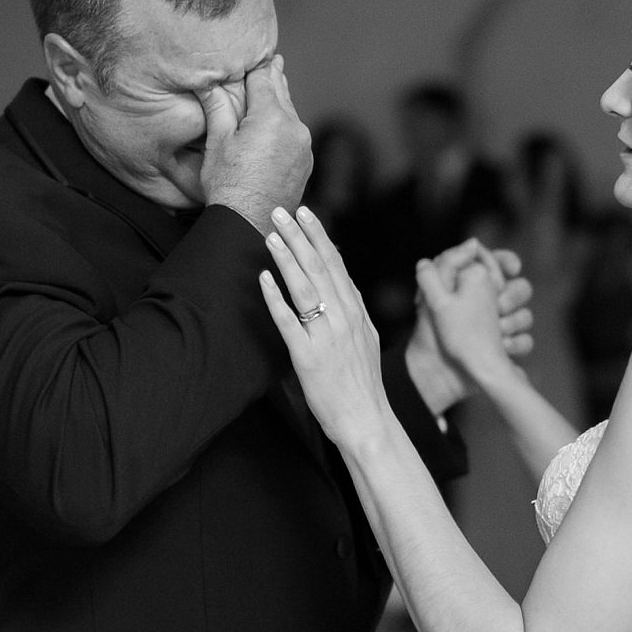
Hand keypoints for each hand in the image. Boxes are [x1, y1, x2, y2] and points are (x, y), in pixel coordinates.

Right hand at [202, 56, 312, 232]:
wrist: (250, 224)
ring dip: (280, 103)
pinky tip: (277, 126)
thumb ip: (217, 106)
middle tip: (274, 60)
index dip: (257, 64)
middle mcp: (294, 128)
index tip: (259, 52)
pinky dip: (285, 126)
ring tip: (274, 90)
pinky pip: (295, 135)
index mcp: (272, 117)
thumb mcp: (218, 141)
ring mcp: (303, 147)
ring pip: (290, 114)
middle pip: (282, 93)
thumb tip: (207, 81)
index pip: (263, 78)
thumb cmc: (230, 186)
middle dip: (274, 78)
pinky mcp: (305, 163)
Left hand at [260, 204, 391, 454]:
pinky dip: (276, 298)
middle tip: (280, 210)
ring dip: (287, 257)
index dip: (319, 237)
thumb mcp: (365, 340)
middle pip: (319, 268)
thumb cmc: (362, 385)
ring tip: (271, 234)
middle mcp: (343, 318)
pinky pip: (289, 322)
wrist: (367, 420)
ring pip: (305, 287)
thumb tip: (341, 288)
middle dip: (299, 236)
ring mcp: (326, 336)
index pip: (336, 265)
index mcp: (356, 312)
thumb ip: (352, 312)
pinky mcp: (308, 357)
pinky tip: (264, 279)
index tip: (306, 214)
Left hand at [404, 241, 534, 415]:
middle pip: (520, 288)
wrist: (435, 377)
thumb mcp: (435, 295)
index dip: (506, 263)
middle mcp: (487, 306)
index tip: (511, 269)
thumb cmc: (432, 335)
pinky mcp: (505, 352)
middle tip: (498, 307)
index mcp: (470, 288)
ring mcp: (498, 329)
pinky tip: (501, 350)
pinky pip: (526, 341)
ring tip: (496, 334)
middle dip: (511, 296)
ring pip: (525, 316)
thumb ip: (450, 262)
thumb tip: (474, 243)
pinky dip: (515, 345)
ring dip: (513, 323)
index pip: (498, 264)